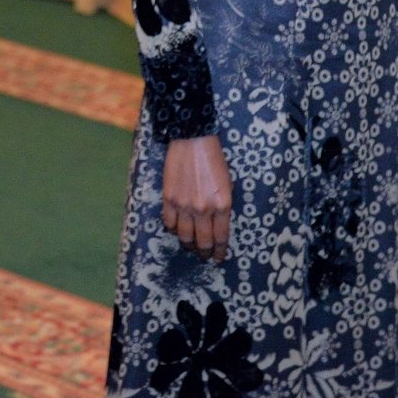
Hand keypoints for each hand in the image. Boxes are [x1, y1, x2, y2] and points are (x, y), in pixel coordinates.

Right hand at [162, 136, 231, 262]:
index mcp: (222, 205)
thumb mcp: (228, 184)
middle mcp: (203, 209)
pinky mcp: (169, 199)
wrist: (192, 140)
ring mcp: (184, 205)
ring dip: (188, 244)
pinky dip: (172, 229)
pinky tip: (176, 228)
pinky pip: (169, 223)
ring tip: (190, 245)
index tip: (218, 258)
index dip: (220, 251)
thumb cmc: (214, 160)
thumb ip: (223, 206)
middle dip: (204, 253)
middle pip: (202, 242)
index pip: (221, 237)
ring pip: (184, 236)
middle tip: (204, 256)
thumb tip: (218, 225)